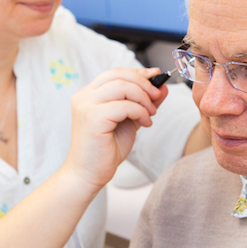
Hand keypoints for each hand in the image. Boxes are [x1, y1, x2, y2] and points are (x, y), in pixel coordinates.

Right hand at [65, 67, 168, 190]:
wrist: (88, 175)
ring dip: (143, 98)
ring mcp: (86, 106)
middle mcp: (84, 97)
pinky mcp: (93, 118)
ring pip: (122, 87)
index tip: (156, 75)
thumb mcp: (129, 121)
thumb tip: (162, 87)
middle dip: (143, 83)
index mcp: (88, 94)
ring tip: (150, 113)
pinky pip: (124, 106)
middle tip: (157, 96)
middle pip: (119, 75)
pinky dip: (140, 112)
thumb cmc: (105, 150)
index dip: (137, 72)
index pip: (115, 73)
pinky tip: (145, 123)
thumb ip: (143, 103)